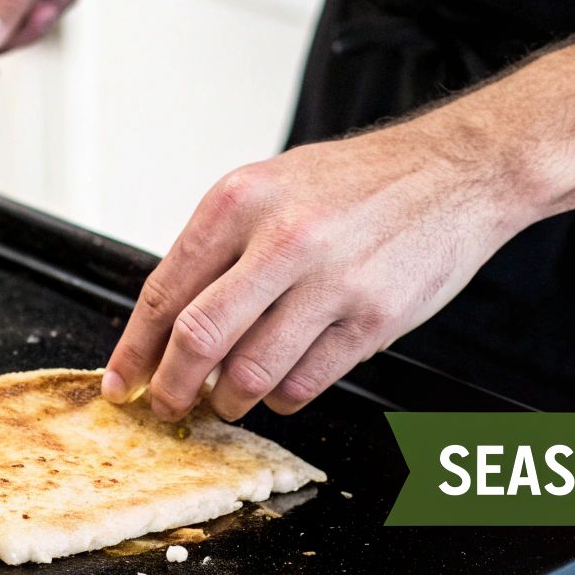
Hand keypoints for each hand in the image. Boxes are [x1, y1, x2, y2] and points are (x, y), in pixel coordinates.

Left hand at [101, 118, 536, 420]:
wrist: (453, 172)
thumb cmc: (358, 182)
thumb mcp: (270, 187)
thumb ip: (219, 249)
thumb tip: (167, 323)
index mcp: (241, 200)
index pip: (164, 291)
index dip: (134, 350)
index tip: (121, 381)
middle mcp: (282, 239)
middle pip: (198, 340)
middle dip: (171, 386)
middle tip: (168, 402)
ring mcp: (331, 283)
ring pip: (250, 373)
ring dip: (229, 399)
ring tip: (228, 397)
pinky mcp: (372, 320)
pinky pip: (305, 383)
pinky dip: (283, 397)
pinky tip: (281, 385)